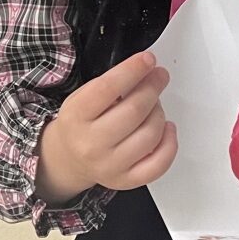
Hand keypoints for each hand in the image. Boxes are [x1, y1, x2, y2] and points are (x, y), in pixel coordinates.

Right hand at [36, 51, 175, 200]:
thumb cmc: (82, 123)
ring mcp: (109, 166)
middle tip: (159, 76)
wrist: (68, 159)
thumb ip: (113, 83)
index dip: (132, 70)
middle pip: (134, 110)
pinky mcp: (126, 180)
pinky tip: (166, 129)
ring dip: (160, 113)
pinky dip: (170, 143)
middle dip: (153, 87)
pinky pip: (158, 164)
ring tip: (155, 105)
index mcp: (76, 117)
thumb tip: (147, 69)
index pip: (107, 88)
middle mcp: (91, 144)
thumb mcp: (85, 96)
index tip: (148, 59)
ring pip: (151, 134)